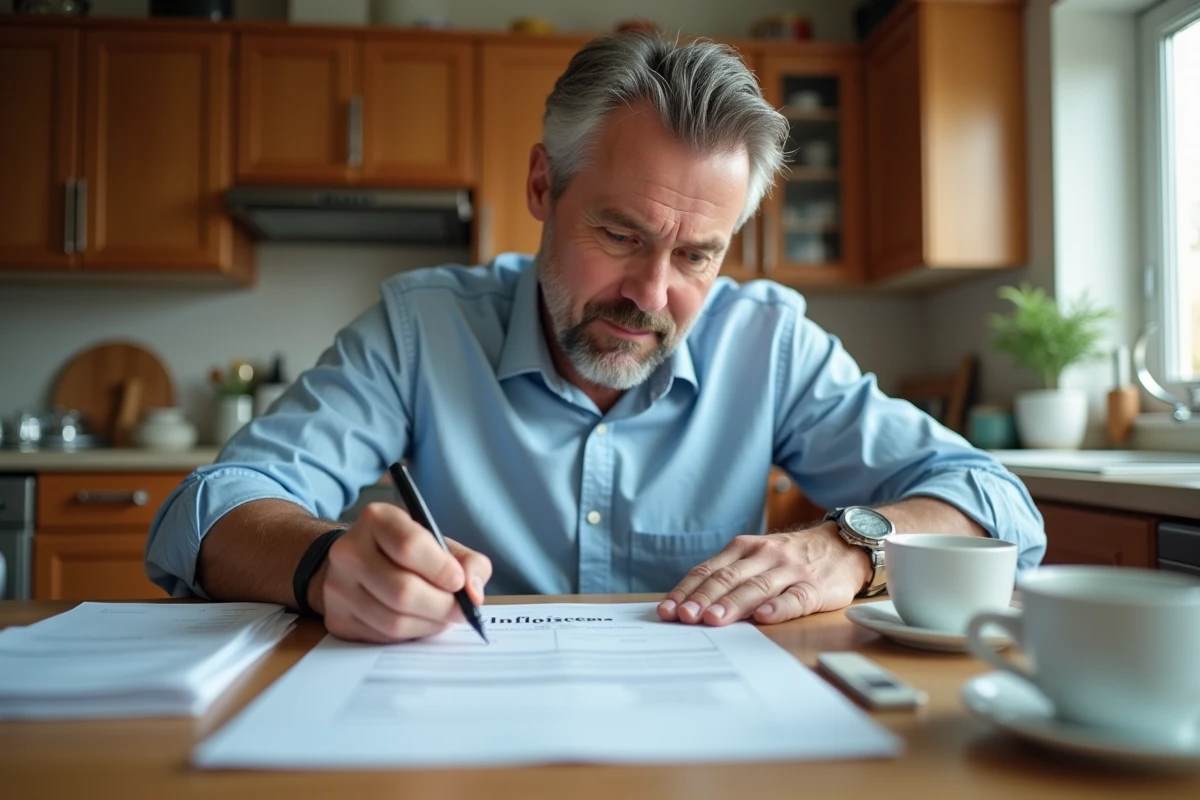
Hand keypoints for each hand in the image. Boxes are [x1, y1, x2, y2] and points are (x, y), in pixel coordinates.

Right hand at [310, 502, 491, 642]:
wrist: (355, 563)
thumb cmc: (404, 552)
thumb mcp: (439, 543)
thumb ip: (468, 562)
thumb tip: (474, 593)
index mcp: (377, 520)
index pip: (409, 545)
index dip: (441, 569)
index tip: (459, 582)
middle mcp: (349, 551)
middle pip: (402, 590)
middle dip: (442, 606)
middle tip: (461, 611)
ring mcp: (337, 588)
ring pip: (393, 621)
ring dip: (429, 624)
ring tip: (443, 617)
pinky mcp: (337, 619)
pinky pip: (382, 638)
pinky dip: (411, 635)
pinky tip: (420, 623)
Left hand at [656, 524, 869, 625]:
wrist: (844, 546)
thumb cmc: (792, 559)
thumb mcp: (758, 558)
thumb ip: (730, 576)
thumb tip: (691, 605)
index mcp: (744, 549)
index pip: (708, 570)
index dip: (686, 590)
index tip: (668, 610)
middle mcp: (764, 556)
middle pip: (727, 579)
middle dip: (702, 599)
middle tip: (684, 617)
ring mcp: (789, 571)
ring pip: (756, 587)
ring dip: (733, 604)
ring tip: (714, 619)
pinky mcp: (814, 588)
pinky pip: (795, 598)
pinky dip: (779, 608)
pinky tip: (764, 617)